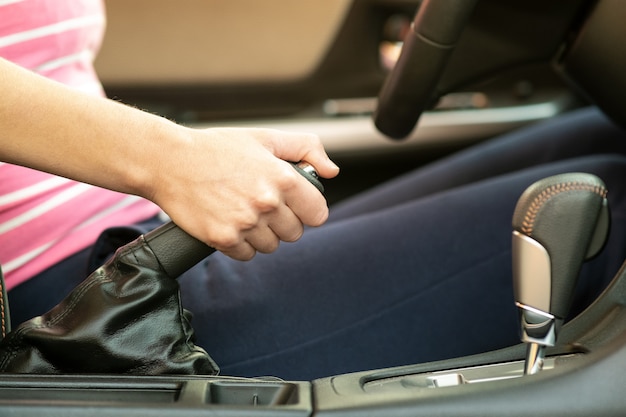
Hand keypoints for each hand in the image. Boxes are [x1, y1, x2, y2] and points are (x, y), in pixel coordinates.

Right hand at [150, 126, 338, 259]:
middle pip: (295, 233)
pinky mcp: (223, 239)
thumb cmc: (217, 148)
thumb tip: (332, 171)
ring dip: (261, 234)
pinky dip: (240, 244)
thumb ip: (306, 149)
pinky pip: (247, 255)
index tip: (294, 205)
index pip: (318, 214)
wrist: (168, 161)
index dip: (307, 209)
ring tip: (242, 211)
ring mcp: (245, 224)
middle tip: (261, 204)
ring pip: (271, 246)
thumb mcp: (265, 138)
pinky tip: (229, 223)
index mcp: (284, 179)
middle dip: (282, 221)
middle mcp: (267, 204)